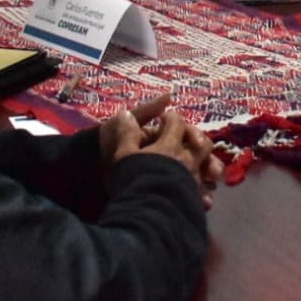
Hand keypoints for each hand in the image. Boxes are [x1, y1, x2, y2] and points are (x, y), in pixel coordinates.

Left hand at [102, 94, 223, 209]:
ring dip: (205, 185)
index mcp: (163, 137)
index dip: (196, 139)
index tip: (199, 144)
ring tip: (207, 195)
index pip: (188, 135)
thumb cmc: (106, 140)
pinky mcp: (163, 193)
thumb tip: (169, 95)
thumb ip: (147, 111)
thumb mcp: (125, 123)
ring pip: (195, 178)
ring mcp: (167, 174)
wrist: (86, 169)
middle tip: (214, 173)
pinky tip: (201, 205)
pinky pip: (185, 196)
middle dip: (208, 165)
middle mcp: (169, 154)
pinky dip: (195, 200)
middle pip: (198, 158)